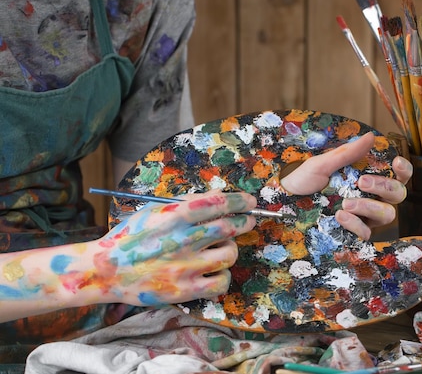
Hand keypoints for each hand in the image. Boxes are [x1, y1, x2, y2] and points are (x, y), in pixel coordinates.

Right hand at [92, 190, 256, 305]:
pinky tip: (214, 271)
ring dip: (230, 249)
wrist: (106, 270)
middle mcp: (183, 239)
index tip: (249, 201)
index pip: (219, 203)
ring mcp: (186, 266)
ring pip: (229, 254)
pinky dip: (223, 275)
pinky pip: (221, 282)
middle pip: (230, 227)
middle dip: (245, 222)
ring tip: (220, 248)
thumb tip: (216, 198)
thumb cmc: (131, 236)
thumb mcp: (153, 210)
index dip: (240, 201)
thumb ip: (184, 203)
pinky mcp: (185, 290)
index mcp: (175, 215)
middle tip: (247, 221)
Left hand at [281, 132, 411, 239]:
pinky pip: (367, 232)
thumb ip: (347, 153)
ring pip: (388, 215)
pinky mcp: (354, 234)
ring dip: (369, 206)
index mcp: (369, 178)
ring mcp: (365, 218)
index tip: (396, 163)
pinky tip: (339, 216)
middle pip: (398, 195)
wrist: (284, 205)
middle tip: (362, 181)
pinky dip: (355, 224)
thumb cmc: (304, 181)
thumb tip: (371, 136)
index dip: (405, 170)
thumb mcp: (323, 164)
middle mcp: (372, 198)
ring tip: (346, 202)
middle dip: (385, 186)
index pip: (399, 175)